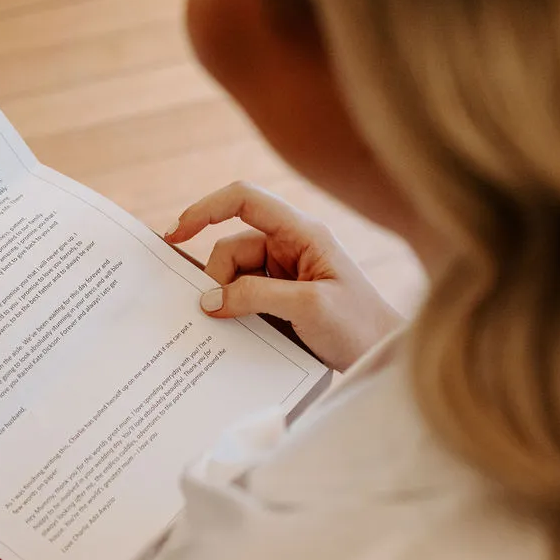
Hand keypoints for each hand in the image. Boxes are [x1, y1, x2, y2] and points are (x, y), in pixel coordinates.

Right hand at [166, 182, 403, 371]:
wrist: (384, 358)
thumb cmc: (360, 327)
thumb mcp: (307, 307)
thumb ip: (255, 296)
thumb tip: (208, 299)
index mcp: (303, 233)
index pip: (245, 200)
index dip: (206, 209)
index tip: (176, 233)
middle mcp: (292, 247)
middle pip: (233, 247)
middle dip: (217, 278)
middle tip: (214, 314)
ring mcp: (286, 274)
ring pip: (235, 276)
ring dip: (227, 300)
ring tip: (231, 329)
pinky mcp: (282, 299)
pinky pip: (245, 297)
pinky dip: (235, 312)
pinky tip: (235, 332)